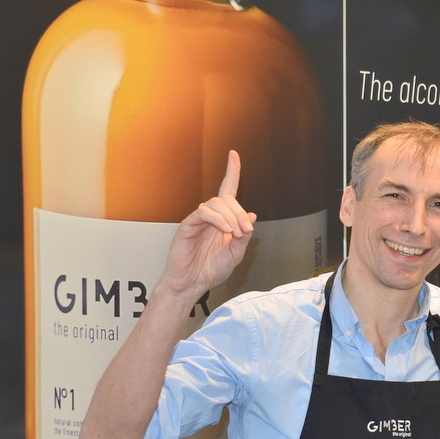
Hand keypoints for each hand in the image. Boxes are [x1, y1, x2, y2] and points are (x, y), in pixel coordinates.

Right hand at [158, 150, 256, 298]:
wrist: (193, 283)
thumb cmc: (211, 269)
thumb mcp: (236, 253)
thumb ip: (244, 235)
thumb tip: (251, 214)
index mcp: (222, 220)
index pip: (228, 191)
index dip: (231, 172)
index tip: (234, 154)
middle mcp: (211, 216)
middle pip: (226, 199)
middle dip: (240, 212)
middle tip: (246, 230)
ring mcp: (198, 220)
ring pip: (216, 203)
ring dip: (231, 216)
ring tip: (235, 233)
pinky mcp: (188, 225)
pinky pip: (204, 213)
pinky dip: (217, 219)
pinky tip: (224, 230)